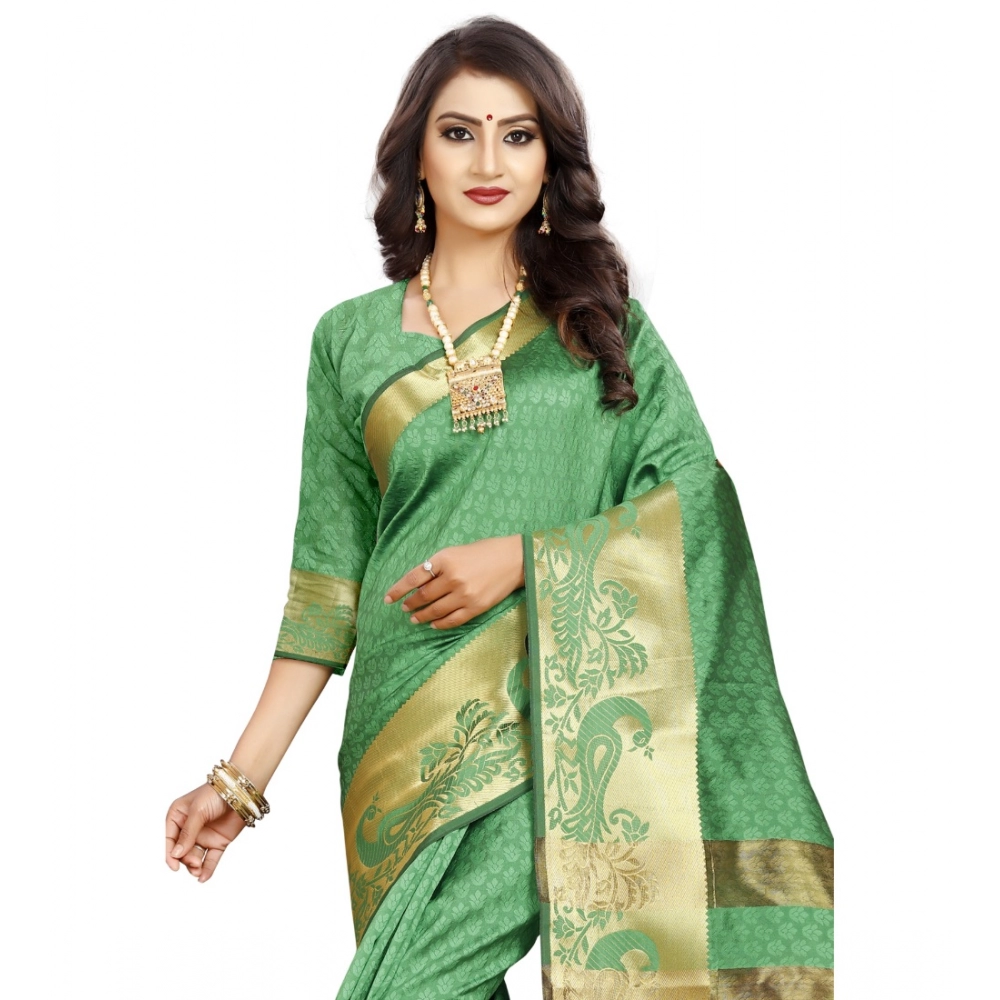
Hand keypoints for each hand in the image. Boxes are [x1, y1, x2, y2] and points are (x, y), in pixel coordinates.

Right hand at [165, 783, 246, 882]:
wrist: (242, 790)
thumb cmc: (216, 793)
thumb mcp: (197, 811)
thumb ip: (187, 833)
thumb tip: (176, 853)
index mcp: (178, 817)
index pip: (170, 839)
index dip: (170, 854)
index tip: (174, 866)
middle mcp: (189, 828)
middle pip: (182, 851)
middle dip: (186, 860)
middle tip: (194, 863)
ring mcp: (204, 836)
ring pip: (194, 857)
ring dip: (194, 867)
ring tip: (198, 871)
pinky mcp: (218, 842)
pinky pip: (210, 859)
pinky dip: (207, 869)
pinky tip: (204, 878)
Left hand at [384, 534, 524, 629]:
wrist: (514, 559)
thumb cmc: (485, 551)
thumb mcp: (456, 552)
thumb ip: (438, 566)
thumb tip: (419, 584)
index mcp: (445, 559)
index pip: (414, 578)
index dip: (398, 590)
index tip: (388, 598)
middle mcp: (452, 578)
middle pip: (423, 596)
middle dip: (410, 604)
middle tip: (404, 608)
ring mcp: (464, 594)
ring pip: (435, 611)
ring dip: (421, 616)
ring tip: (414, 618)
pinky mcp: (475, 607)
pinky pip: (452, 620)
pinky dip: (440, 624)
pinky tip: (433, 624)